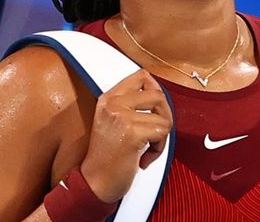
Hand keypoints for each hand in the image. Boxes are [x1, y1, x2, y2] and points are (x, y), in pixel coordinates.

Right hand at [80, 69, 172, 203]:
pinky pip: (162, 133)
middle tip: (155, 133)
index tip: (155, 108)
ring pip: (164, 117)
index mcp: (108, 98)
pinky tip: (144, 158)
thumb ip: (130, 105)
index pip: (141, 76)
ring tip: (147, 148)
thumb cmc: (107, 156)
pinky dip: (158, 149)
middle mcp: (113, 104)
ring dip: (161, 137)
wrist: (95, 182)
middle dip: (164, 116)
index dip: (156, 90)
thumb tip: (158, 95)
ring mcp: (122, 116)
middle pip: (158, 94)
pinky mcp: (131, 132)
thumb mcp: (112, 121)